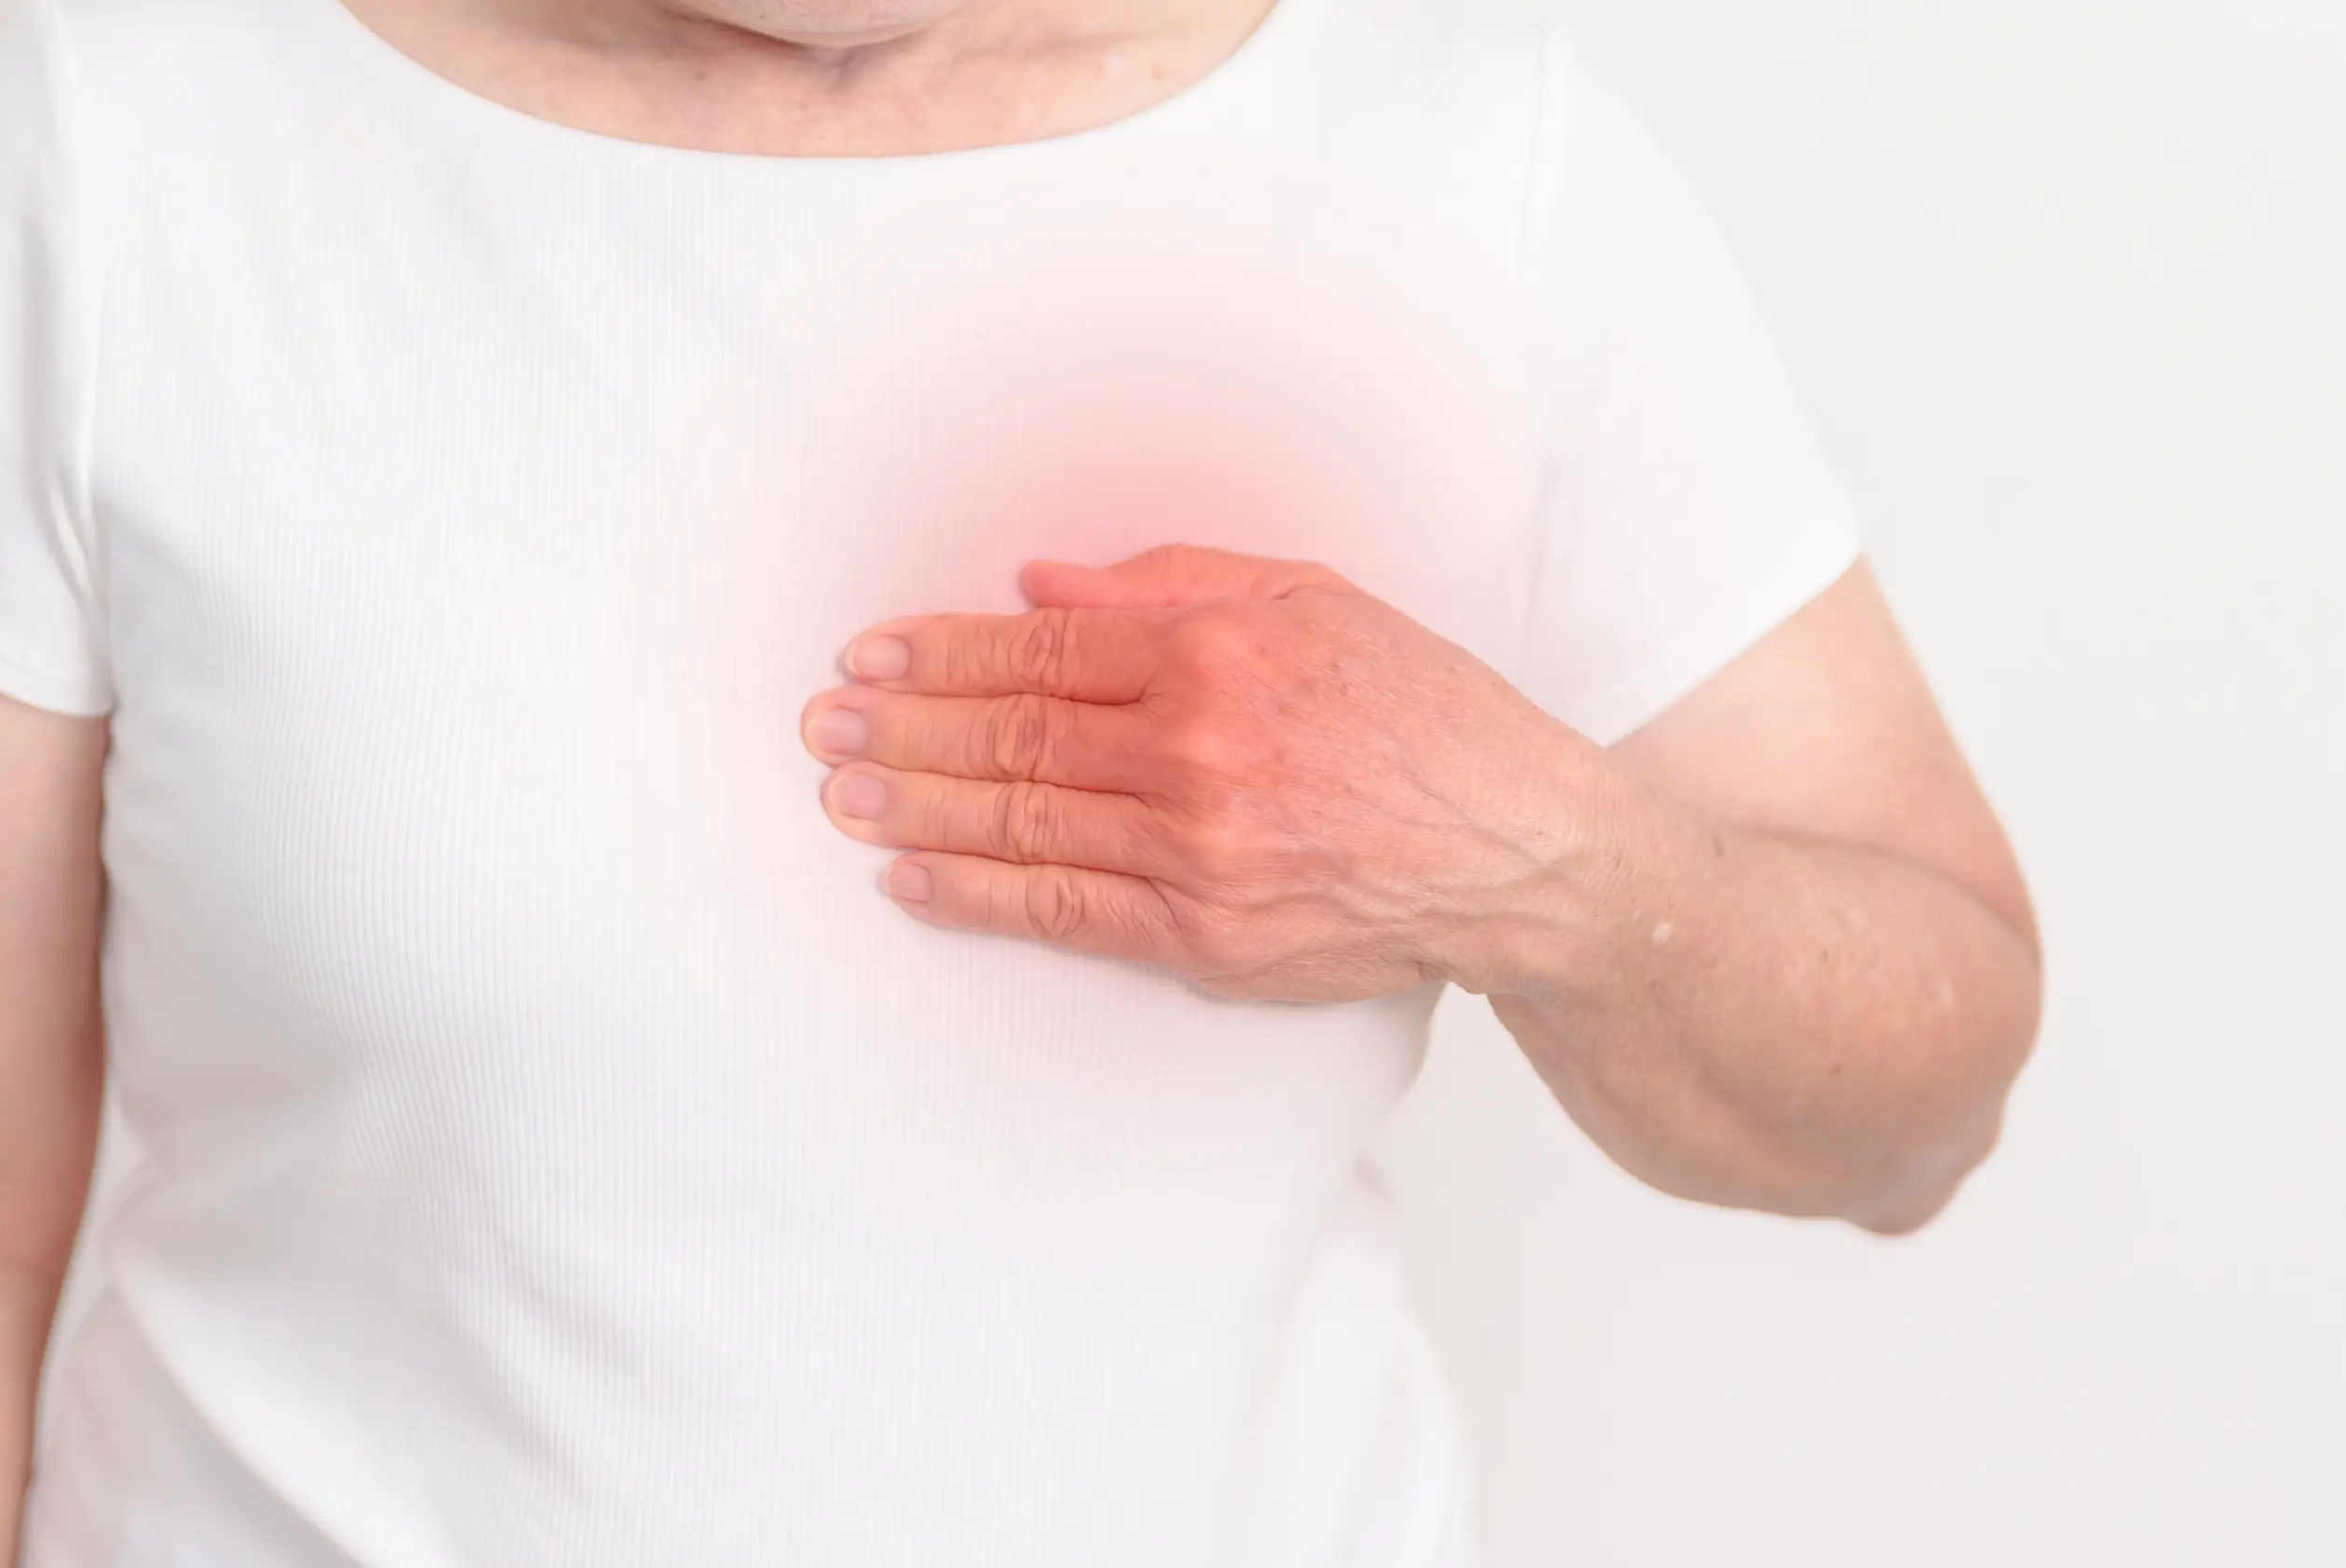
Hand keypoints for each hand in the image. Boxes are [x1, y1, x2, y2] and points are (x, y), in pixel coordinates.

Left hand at [799, 545, 1634, 1000]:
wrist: (1519, 853)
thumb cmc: (1431, 721)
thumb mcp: (1317, 603)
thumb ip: (1173, 584)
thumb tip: (1043, 589)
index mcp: (1219, 656)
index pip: (1044, 651)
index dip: (944, 651)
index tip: (874, 650)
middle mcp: (1197, 751)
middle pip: (1014, 734)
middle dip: (904, 725)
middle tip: (825, 722)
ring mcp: (1197, 852)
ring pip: (1024, 821)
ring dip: (919, 805)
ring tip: (843, 791)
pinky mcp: (1207, 936)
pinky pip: (1065, 912)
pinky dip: (978, 892)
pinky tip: (915, 875)